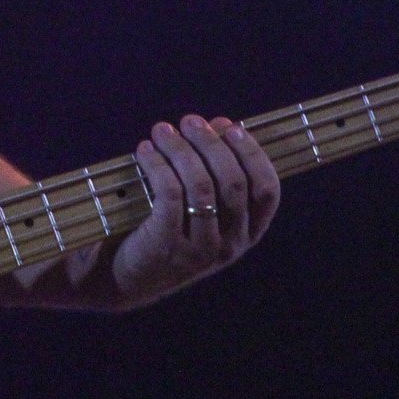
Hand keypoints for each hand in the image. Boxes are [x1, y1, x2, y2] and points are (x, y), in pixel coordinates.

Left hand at [108, 116, 279, 306]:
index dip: (252, 153)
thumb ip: (217, 176)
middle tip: (190, 121)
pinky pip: (169, 194)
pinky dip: (157, 165)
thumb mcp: (205, 212)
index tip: (230, 127)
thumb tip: (218, 125)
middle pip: (233, 181)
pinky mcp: (167, 245)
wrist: (130, 277)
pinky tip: (145, 151)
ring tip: (162, 130)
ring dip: (180, 149)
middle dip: (211, 143)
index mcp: (248, 233)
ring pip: (201, 185)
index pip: (267, 190)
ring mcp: (200, 249)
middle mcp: (230, 244)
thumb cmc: (172, 230)